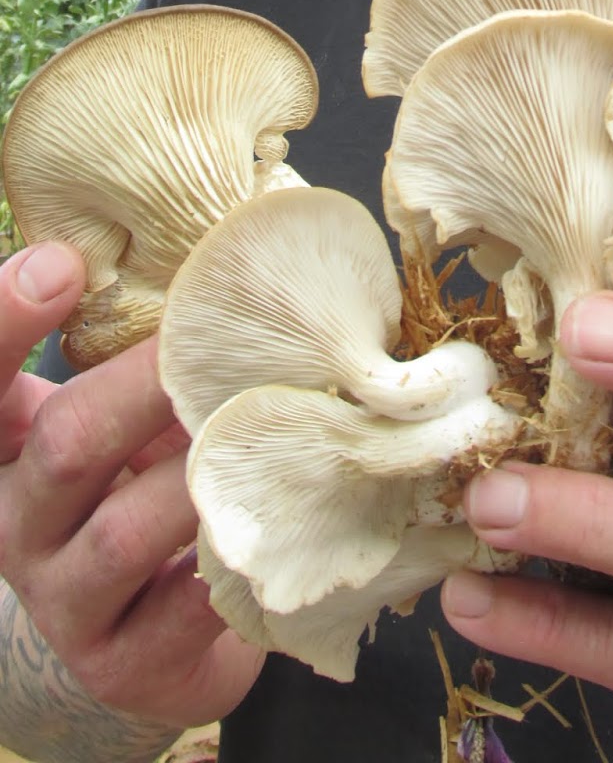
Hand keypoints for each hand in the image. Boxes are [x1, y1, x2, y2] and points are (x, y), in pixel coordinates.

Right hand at [0, 243, 262, 729]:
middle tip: (220, 343)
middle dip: (148, 382)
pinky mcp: (124, 661)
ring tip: (267, 426)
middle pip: (63, 439)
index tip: (60, 263)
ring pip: (126, 528)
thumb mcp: (120, 422)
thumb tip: (228, 252)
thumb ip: (135, 356)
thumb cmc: (141, 492)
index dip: (5, 318)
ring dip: (205, 469)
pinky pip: (187, 605)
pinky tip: (285, 512)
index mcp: (6, 447)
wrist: (150, 643)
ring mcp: (65, 598)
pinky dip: (238, 552)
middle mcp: (16, 522)